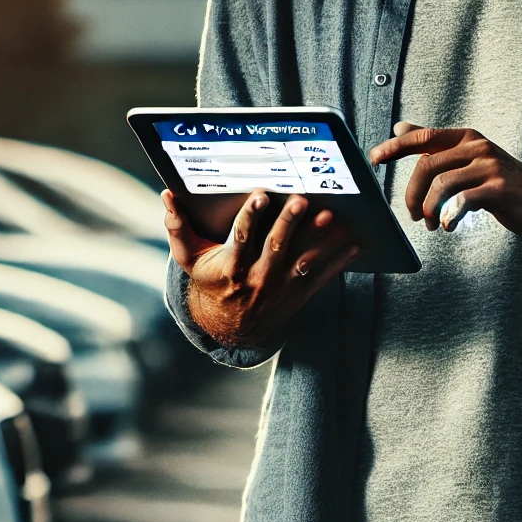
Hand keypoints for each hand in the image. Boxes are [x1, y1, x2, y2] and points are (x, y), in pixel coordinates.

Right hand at [163, 189, 356, 347]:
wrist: (230, 325)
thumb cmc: (210, 281)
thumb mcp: (189, 258)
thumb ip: (178, 228)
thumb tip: (167, 196)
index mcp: (231, 267)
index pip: (241, 238)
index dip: (250, 217)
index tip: (260, 196)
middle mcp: (257, 278)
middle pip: (276, 247)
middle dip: (289, 222)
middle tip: (301, 199)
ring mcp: (281, 287)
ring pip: (303, 261)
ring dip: (319, 240)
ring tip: (331, 217)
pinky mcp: (299, 294)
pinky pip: (322, 277)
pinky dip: (339, 261)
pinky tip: (355, 242)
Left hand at [368, 122, 521, 233]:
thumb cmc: (503, 183)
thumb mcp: (469, 158)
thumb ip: (436, 145)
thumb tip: (400, 127)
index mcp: (466, 138)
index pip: (423, 138)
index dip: (395, 147)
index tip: (374, 159)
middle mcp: (477, 148)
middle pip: (428, 166)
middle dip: (412, 194)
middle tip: (413, 214)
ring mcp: (489, 167)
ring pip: (442, 185)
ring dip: (430, 210)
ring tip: (432, 224)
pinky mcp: (499, 189)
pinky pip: (463, 201)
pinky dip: (449, 216)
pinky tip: (448, 226)